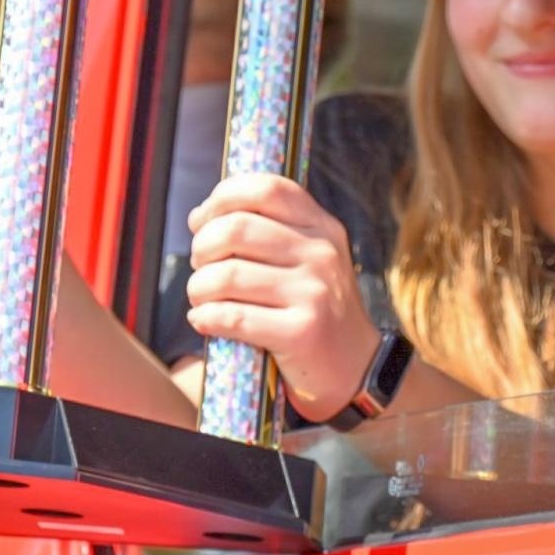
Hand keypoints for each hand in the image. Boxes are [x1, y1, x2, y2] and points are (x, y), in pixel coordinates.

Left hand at [185, 173, 380, 423]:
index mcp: (323, 226)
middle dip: (201, 247)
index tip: (202, 221)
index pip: (266, 189)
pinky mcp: (302, 331)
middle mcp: (322, 253)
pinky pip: (232, 317)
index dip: (222, 197)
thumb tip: (199, 217)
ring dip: (198, 288)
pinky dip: (206, 318)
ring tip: (202, 299)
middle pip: (236, 228)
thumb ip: (266, 231)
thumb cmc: (316, 308)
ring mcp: (314, 292)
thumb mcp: (308, 259)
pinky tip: (205, 320)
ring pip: (226, 275)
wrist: (356, 365)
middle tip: (200, 266)